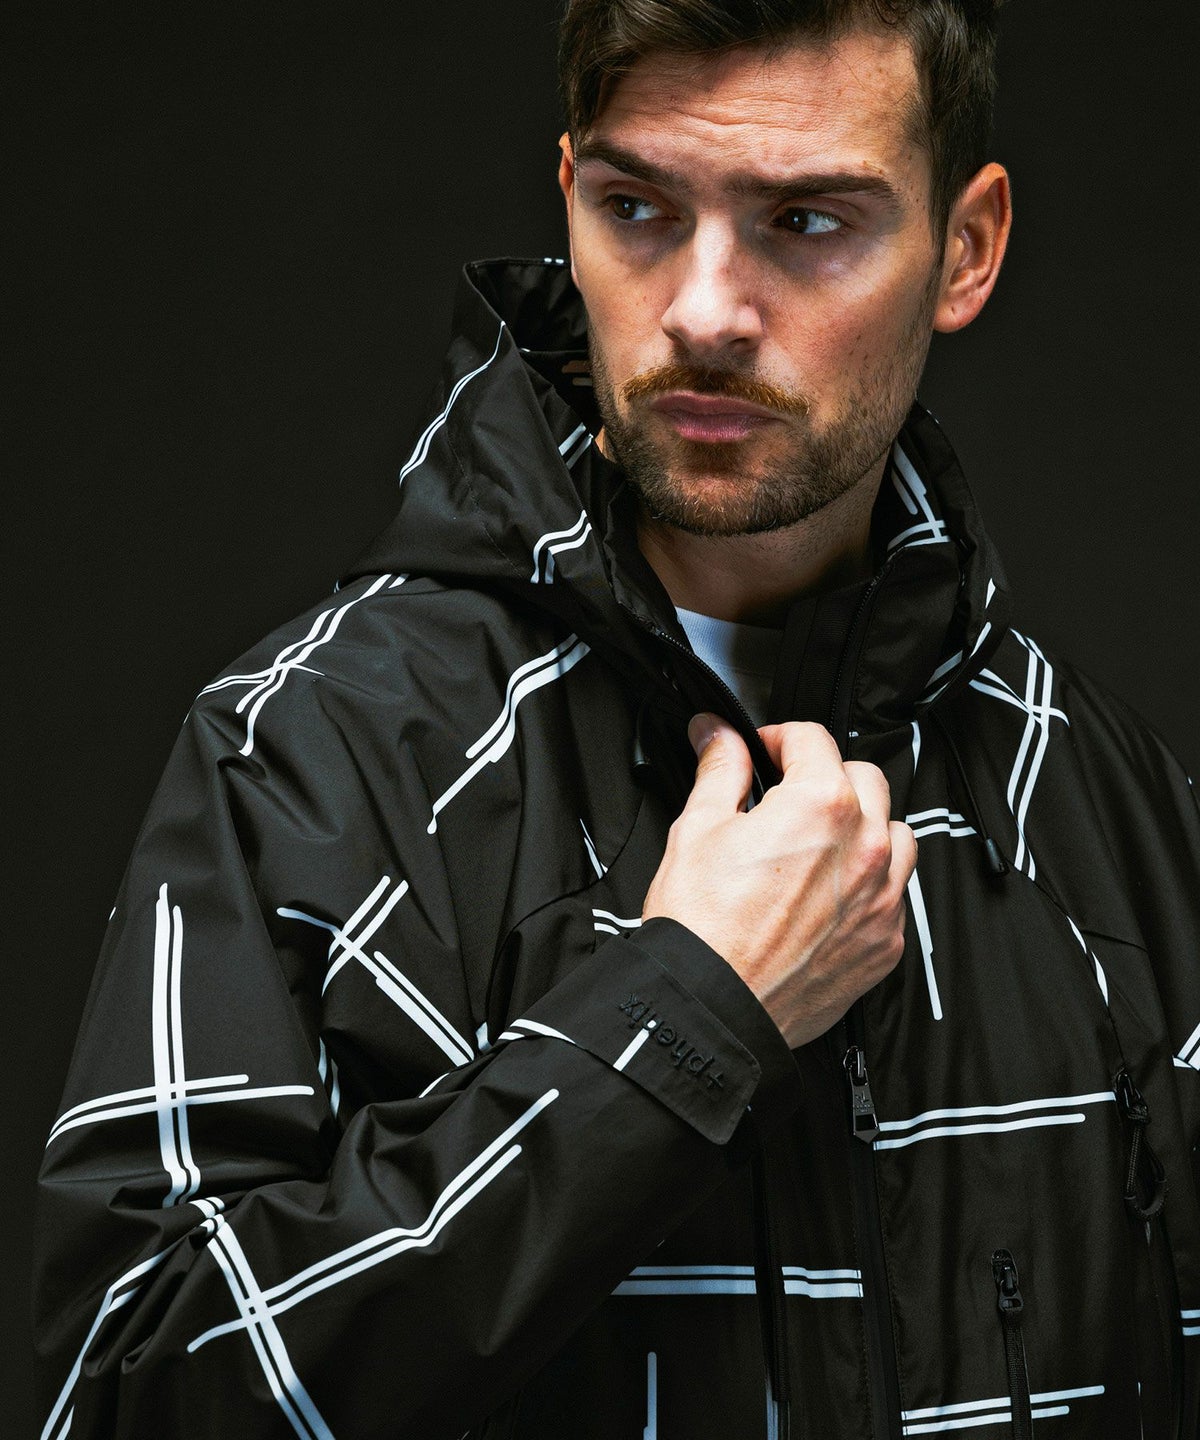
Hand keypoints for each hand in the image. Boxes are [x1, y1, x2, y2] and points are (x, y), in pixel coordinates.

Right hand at [641, 714, 915, 1047]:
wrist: (713, 1006)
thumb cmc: (703, 928)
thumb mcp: (698, 829)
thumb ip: (719, 770)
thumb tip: (718, 736)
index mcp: (820, 805)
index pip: (813, 739)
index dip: (778, 738)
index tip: (762, 752)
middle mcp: (864, 846)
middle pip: (864, 778)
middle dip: (825, 776)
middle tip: (787, 795)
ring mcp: (882, 897)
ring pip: (896, 833)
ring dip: (864, 826)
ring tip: (820, 843)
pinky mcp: (886, 942)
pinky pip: (895, 894)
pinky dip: (871, 884)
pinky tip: (830, 894)